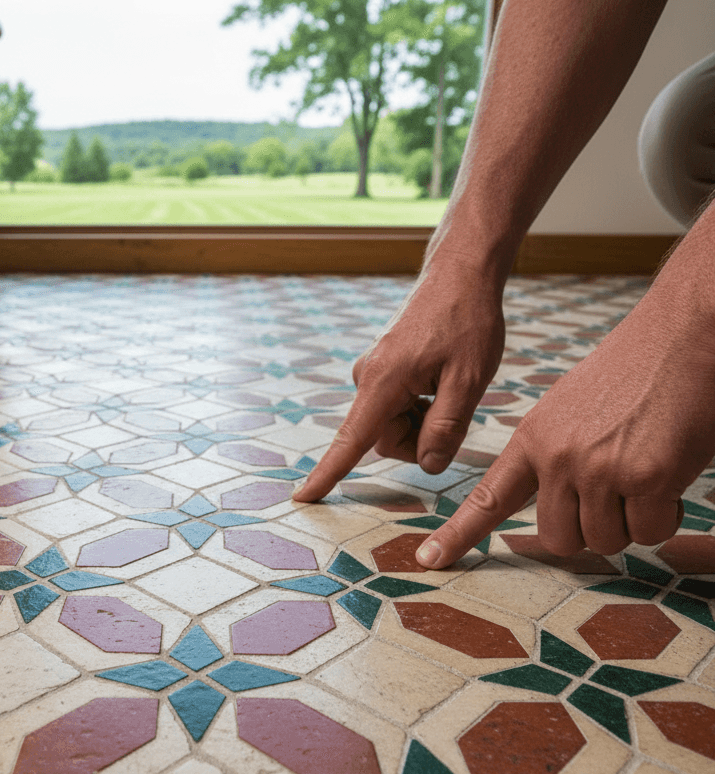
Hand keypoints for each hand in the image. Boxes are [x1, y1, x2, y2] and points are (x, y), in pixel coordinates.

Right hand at [294, 260, 506, 501]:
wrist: (459, 275)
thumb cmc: (467, 321)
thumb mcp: (470, 379)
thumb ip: (446, 428)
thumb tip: (429, 465)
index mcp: (384, 382)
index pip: (351, 441)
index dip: (328, 473)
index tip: (303, 498)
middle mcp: (367, 379)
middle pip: (384, 439)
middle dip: (419, 438)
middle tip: (454, 406)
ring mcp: (372, 374)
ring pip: (392, 425)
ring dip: (423, 420)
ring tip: (448, 384)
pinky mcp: (381, 371)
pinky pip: (395, 407)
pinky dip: (420, 405)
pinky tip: (439, 378)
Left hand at [414, 285, 714, 567]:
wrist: (682, 336)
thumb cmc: (630, 375)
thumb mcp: (566, 409)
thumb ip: (549, 455)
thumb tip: (553, 506)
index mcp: (532, 441)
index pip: (488, 499)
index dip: (457, 535)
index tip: (429, 561)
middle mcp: (558, 458)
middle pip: (560, 540)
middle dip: (589, 531)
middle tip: (615, 495)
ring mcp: (600, 469)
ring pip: (607, 541)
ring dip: (631, 521)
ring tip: (644, 472)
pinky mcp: (646, 477)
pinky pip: (650, 531)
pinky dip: (665, 515)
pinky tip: (670, 474)